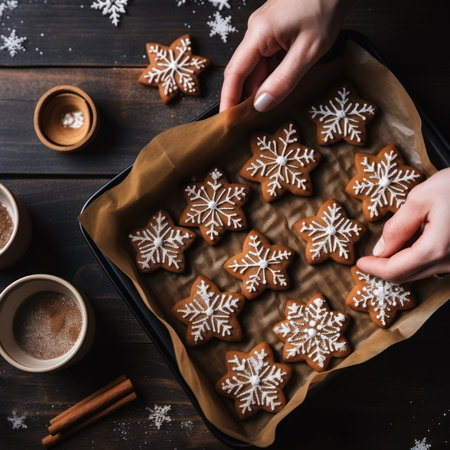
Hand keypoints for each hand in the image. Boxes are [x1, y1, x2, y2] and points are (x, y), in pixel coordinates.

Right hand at [220, 0, 352, 112]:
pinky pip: (266, 58)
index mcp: (259, 34)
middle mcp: (255, 31)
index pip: (234, 74)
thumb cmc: (325, 6)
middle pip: (245, 72)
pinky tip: (281, 83)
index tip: (226, 121)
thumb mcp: (308, 51)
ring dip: (263, 86)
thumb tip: (261, 105)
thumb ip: (283, 80)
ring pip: (257, 67)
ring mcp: (263, 30)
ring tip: (273, 103)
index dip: (228, 99)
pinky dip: (271, 74)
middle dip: (247, 97)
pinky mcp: (273, 31)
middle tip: (250, 122)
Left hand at [356, 168, 449, 282]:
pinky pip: (432, 265)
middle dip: (383, 269)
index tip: (359, 262)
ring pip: (419, 272)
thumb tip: (380, 249)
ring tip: (384, 250)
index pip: (394, 270)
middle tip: (367, 260)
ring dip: (398, 265)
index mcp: (435, 249)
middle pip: (406, 276)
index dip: (373, 268)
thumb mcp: (421, 198)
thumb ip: (397, 227)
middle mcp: (448, 262)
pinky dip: (413, 259)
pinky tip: (406, 245)